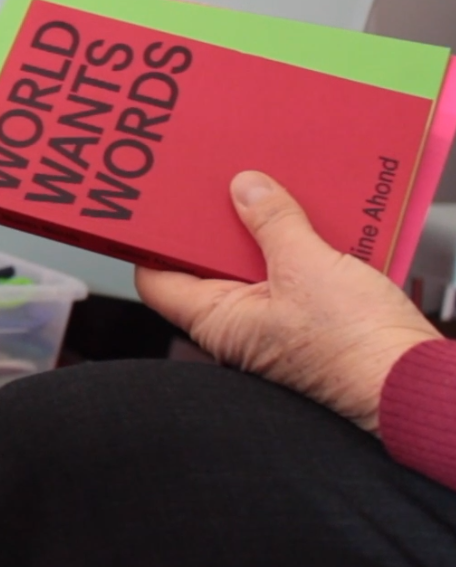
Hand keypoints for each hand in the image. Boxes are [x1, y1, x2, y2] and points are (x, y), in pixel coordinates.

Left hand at [136, 171, 440, 432]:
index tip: (157, 205)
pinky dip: (298, 247)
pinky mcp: (311, 320)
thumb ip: (273, 223)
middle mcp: (238, 326)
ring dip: (264, 231)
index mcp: (217, 321)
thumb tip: (244, 188)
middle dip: (216, 224)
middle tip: (220, 182)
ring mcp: (274, 323)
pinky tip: (313, 218)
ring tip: (270, 189)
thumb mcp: (309, 267)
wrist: (414, 384)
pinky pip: (292, 274)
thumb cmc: (357, 351)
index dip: (152, 240)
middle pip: (208, 264)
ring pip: (254, 266)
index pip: (157, 279)